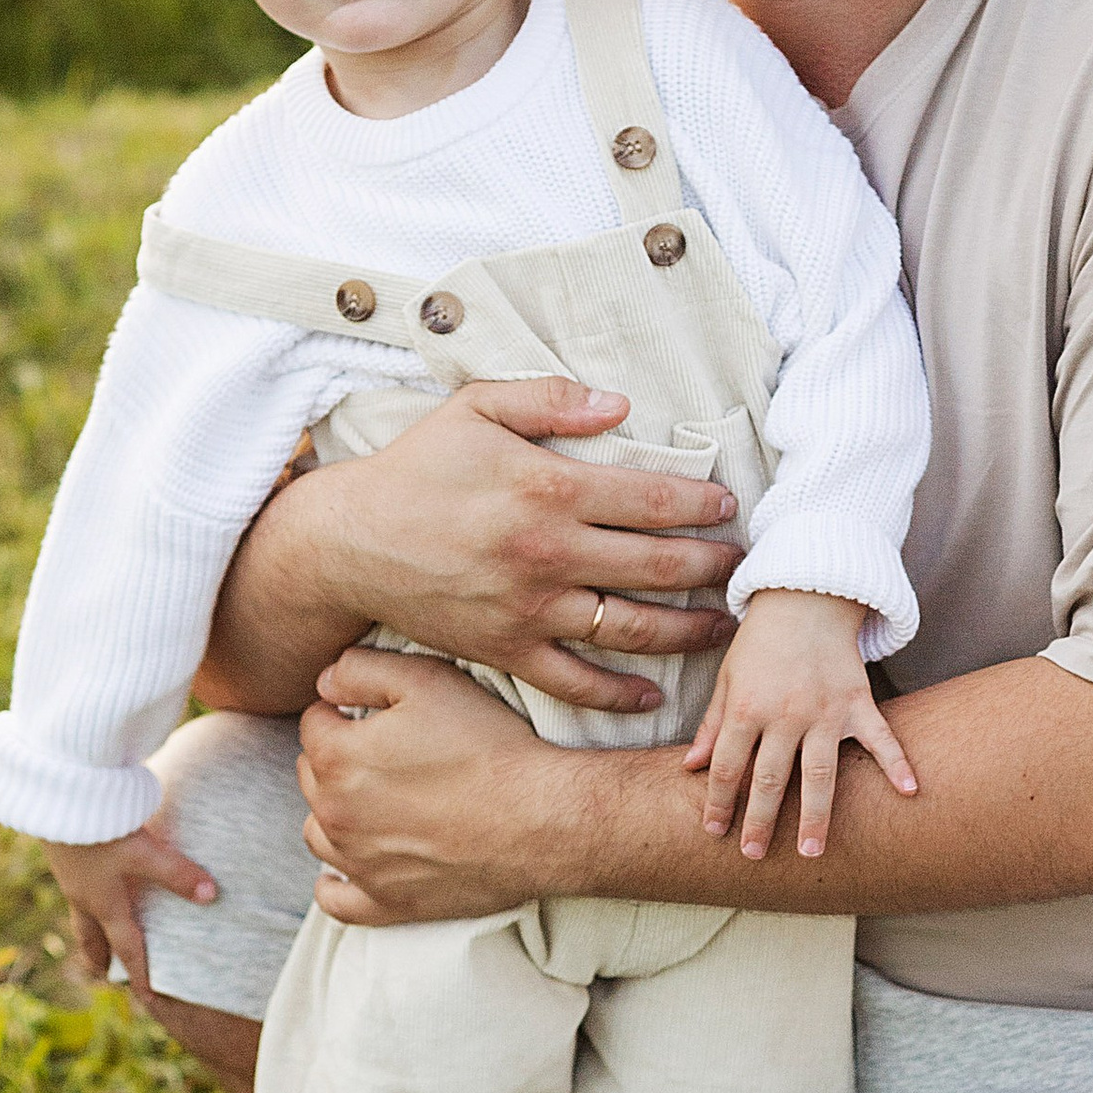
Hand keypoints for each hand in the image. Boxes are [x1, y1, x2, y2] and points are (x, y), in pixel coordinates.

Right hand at [41, 816, 217, 989]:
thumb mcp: (143, 851)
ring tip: (94, 935)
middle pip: (91, 937)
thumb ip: (177, 873)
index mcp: (103, 903)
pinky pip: (74, 888)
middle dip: (100, 957)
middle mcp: (82, 894)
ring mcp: (68, 874)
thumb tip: (211, 896)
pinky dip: (85, 898)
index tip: (148, 998)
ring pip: (79, 913)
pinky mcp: (62, 852)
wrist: (53, 795)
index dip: (139, 973)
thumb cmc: (98, 826)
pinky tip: (91, 883)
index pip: (125, 947)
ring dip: (88, 929)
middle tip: (105, 974)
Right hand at [214, 376, 741, 719]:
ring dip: (689, 631)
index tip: (728, 505)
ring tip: (724, 626)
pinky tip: (655, 694)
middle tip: (743, 565)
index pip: (652, 498)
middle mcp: (549, 554)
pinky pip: (577, 682)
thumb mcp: (476, 408)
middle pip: (658, 567)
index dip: (702, 503)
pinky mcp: (509, 651)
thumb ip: (550, 398)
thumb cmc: (417, 468)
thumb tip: (620, 403)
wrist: (349, 542)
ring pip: (633, 628)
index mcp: (548, 489)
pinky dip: (620, 694)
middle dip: (712, 567)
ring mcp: (531, 610)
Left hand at [298, 647, 576, 924]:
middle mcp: (334, 815)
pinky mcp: (387, 903)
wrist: (541, 819)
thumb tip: (324, 683)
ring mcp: (358, 865)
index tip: (379, 713)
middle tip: (389, 752)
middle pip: (312, 775)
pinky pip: (336, 900)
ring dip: (336, 813)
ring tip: (376, 800)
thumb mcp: (426, 680)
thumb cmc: (488, 747)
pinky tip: (354, 865)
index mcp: (336, 758)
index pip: (314, 722)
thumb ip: (360, 670)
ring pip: (318, 832)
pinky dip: (337, 882)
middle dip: (339, 758)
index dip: (345, 710)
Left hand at [684, 590, 918, 861]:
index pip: (728, 767)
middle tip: (754, 856)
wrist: (806, 595)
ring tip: (811, 851)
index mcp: (747, 708)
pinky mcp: (858, 702)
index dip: (718, 802)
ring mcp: (825, 711)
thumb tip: (690, 767)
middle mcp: (785, 714)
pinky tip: (910, 793)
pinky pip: (880, 738)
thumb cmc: (762, 640)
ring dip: (815, 815)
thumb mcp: (728, 678)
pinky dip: (897, 764)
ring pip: (819, 772)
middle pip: (770, 779)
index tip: (714, 832)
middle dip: (760, 821)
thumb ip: (713, 725)